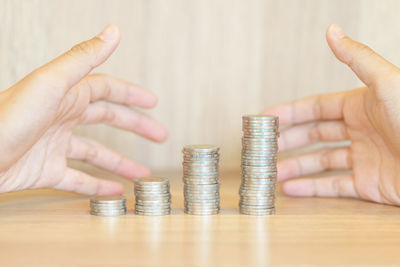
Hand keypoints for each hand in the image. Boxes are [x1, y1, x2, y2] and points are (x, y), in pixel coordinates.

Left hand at [0, 25, 166, 194]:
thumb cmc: (7, 119)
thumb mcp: (52, 83)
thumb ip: (83, 58)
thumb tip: (112, 31)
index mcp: (66, 95)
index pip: (107, 90)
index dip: (132, 95)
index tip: (153, 102)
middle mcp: (62, 118)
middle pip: (107, 121)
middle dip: (136, 128)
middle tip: (159, 135)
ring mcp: (55, 146)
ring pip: (96, 154)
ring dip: (121, 162)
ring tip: (141, 173)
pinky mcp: (45, 171)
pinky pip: (79, 180)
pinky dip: (97, 186)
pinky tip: (113, 192)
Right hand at [262, 24, 399, 204]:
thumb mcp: (386, 83)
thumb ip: (357, 57)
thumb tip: (333, 31)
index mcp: (360, 107)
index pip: (315, 107)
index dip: (289, 112)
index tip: (266, 116)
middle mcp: (360, 131)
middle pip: (314, 135)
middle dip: (287, 141)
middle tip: (265, 147)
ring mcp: (363, 159)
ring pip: (320, 161)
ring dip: (295, 166)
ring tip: (273, 172)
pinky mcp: (369, 185)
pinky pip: (334, 186)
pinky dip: (312, 188)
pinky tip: (292, 189)